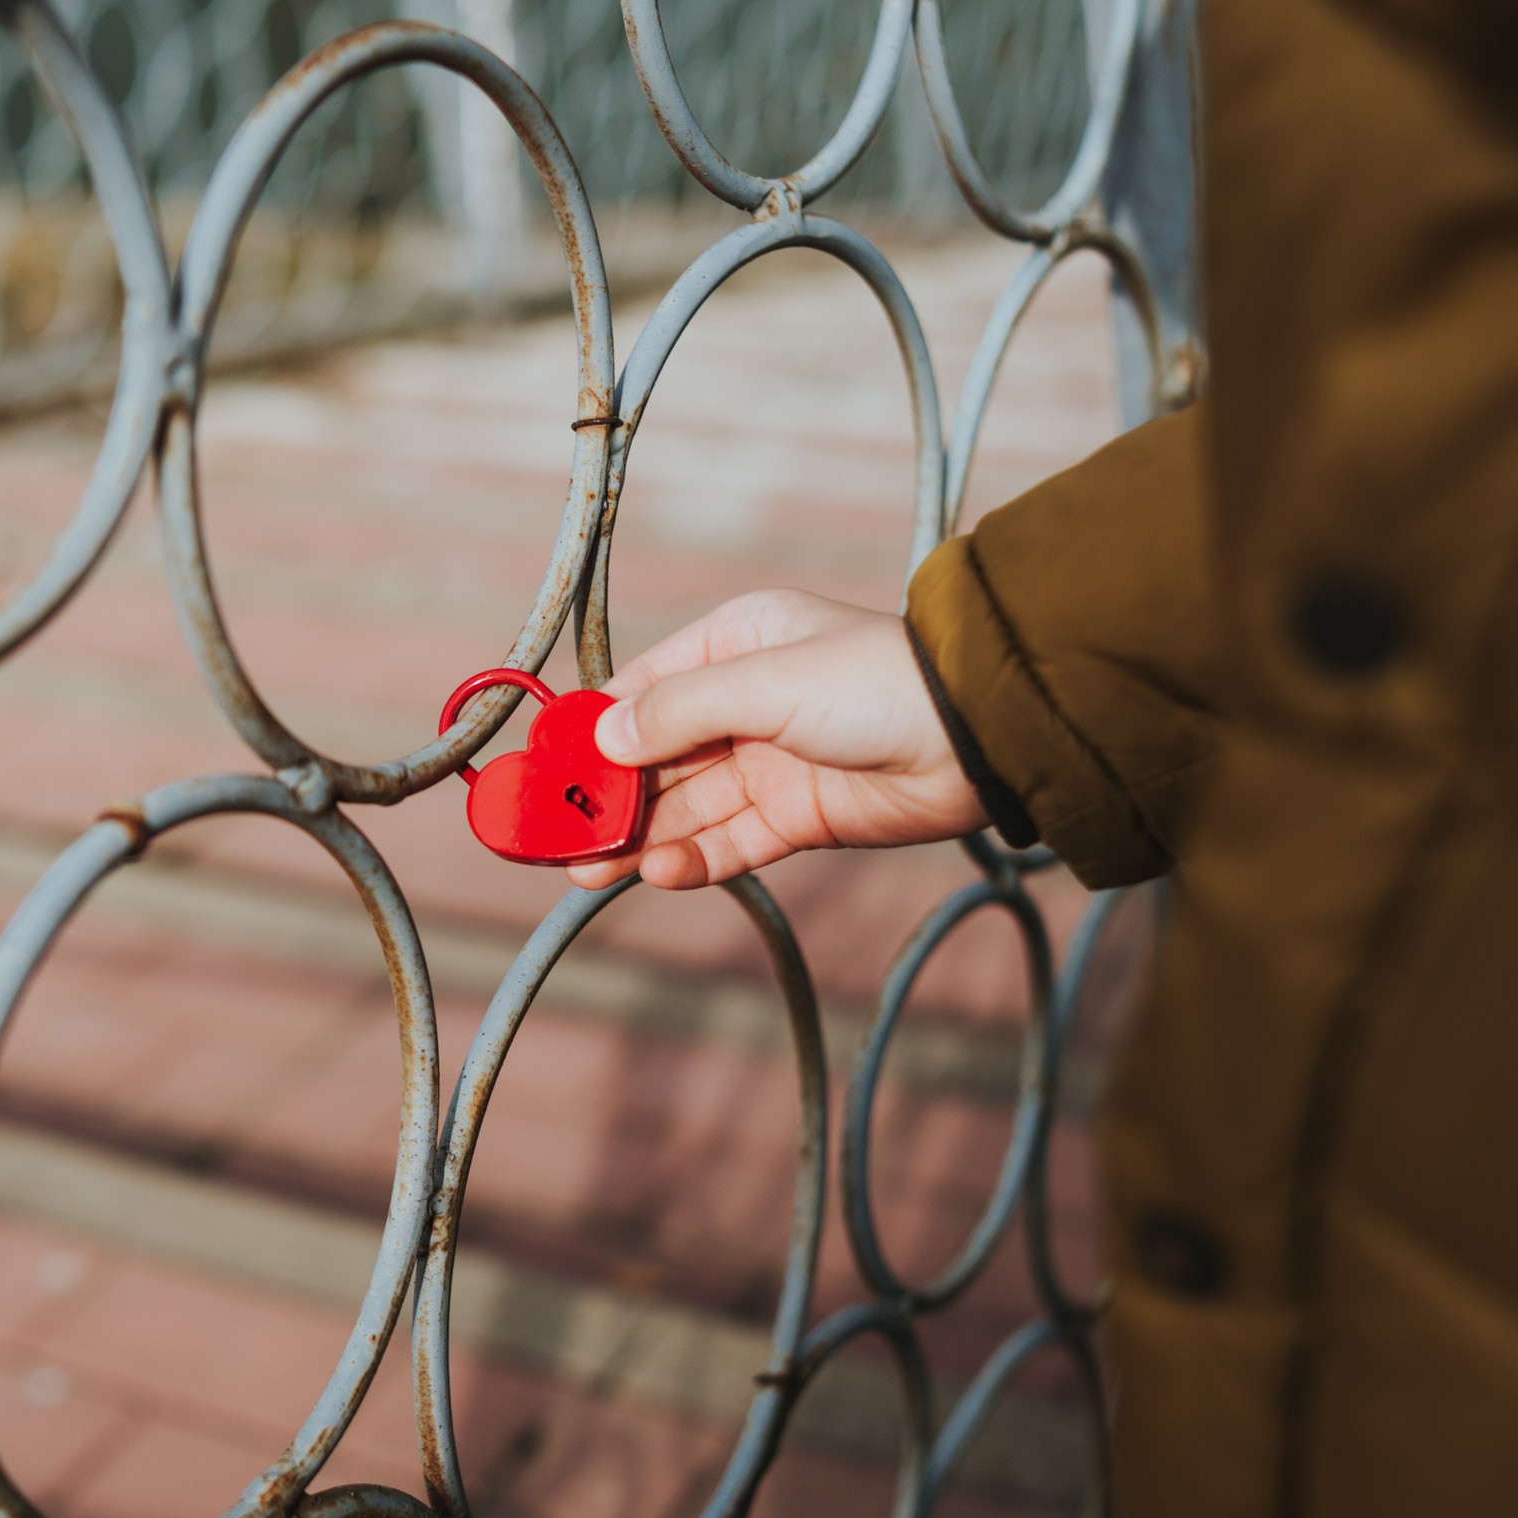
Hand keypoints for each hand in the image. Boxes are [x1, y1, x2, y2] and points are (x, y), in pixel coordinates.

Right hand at [569, 589, 986, 889]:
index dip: (591, 732)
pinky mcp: (800, 817)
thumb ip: (680, 711)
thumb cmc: (875, 683)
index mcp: (734, 644)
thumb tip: (604, 734)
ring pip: (687, 807)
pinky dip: (693, 859)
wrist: (974, 737)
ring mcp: (772, 763)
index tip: (544, 771)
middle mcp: (746, 703)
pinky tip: (656, 872)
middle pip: (656, 757)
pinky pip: (732, 842)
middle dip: (605, 798)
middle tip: (553, 840)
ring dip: (637, 838)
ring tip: (586, 870)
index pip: (642, 691)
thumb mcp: (765, 682)